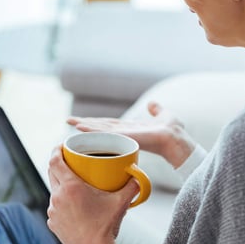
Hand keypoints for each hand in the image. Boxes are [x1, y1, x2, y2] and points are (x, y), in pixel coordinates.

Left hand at [47, 146, 132, 243]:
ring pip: (53, 190)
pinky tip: (73, 204)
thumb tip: (138, 176)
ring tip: (73, 183)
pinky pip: (55, 206)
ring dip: (60, 183)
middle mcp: (58, 197)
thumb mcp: (120, 203)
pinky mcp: (52, 222)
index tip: (61, 145)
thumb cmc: (106, 227)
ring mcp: (53, 211)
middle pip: (51, 172)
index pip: (54, 161)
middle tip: (68, 159)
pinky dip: (62, 201)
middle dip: (58, 163)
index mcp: (71, 188)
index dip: (55, 150)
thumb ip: (131, 186)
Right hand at [67, 101, 195, 167]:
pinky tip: (80, 127)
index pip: (109, 124)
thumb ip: (156, 110)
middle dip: (84, 124)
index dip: (96, 122)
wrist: (176, 139)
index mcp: (131, 128)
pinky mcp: (124, 136)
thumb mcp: (163, 115)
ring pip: (99, 130)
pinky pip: (105, 133)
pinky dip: (92, 130)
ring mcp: (123, 135)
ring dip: (85, 126)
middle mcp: (124, 132)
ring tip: (70, 122)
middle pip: (100, 127)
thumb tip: (152, 104)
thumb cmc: (173, 131)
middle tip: (68, 120)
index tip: (83, 120)